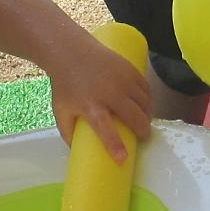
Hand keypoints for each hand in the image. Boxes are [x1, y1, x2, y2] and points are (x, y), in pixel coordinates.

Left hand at [49, 33, 152, 162]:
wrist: (70, 51)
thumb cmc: (65, 84)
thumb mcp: (61, 110)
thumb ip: (67, 132)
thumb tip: (78, 151)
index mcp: (91, 105)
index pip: (105, 128)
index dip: (115, 145)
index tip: (124, 159)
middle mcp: (109, 92)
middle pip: (134, 117)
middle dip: (143, 130)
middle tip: (142, 136)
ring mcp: (122, 79)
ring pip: (145, 103)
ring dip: (147, 116)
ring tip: (144, 122)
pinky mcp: (130, 69)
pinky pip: (146, 89)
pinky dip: (149, 100)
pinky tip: (146, 106)